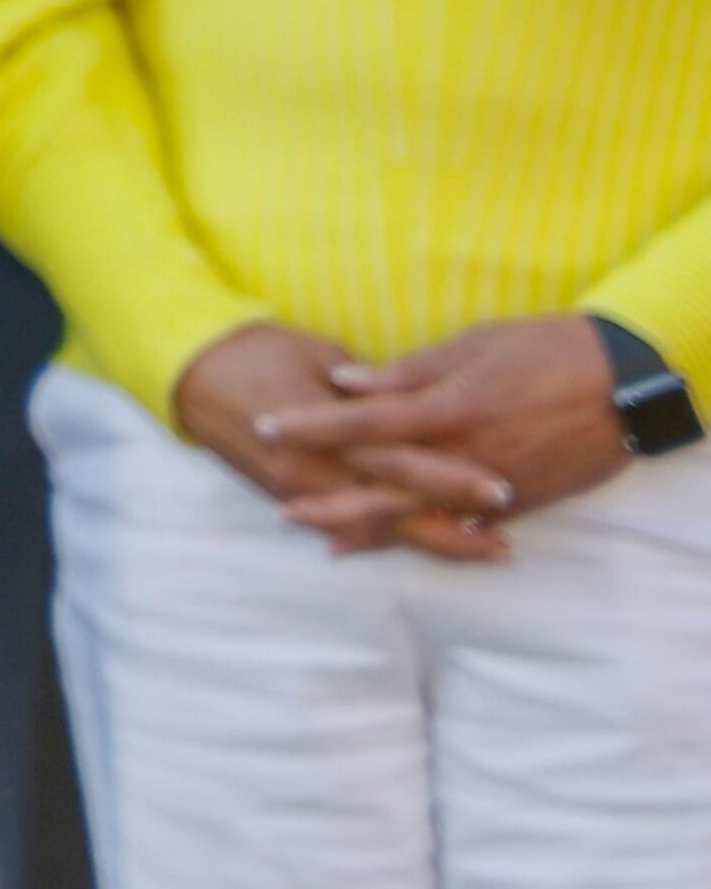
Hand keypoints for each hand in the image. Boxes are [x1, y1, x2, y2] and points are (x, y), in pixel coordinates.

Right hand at [173, 322, 502, 563]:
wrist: (192, 372)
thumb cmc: (259, 350)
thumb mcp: (320, 354)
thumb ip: (371, 387)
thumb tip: (419, 402)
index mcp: (324, 431)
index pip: (398, 459)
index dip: (450, 475)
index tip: (503, 484)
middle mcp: (312, 471)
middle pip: (393, 505)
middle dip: (452, 524)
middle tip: (508, 540)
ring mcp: (300, 491)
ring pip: (376, 526)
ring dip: (431, 539)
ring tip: (487, 549)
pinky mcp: (291, 496)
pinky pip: (349, 526)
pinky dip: (390, 538)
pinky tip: (428, 545)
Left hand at [256, 317, 630, 552]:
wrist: (625, 384)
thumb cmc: (545, 350)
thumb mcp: (472, 347)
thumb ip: (407, 373)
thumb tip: (346, 383)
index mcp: (448, 410)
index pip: (363, 423)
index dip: (311, 426)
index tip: (264, 426)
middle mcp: (466, 456)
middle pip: (384, 488)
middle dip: (331, 501)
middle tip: (282, 508)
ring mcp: (495, 487)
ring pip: (422, 517)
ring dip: (372, 529)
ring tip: (326, 539)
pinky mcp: (523, 503)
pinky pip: (464, 526)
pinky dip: (428, 536)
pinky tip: (400, 541)